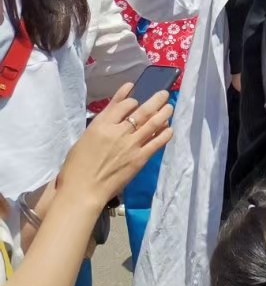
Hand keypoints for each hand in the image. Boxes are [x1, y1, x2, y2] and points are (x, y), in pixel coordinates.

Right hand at [56, 84, 173, 209]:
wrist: (82, 191)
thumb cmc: (76, 167)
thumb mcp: (85, 139)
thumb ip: (101, 124)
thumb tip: (113, 113)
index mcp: (101, 125)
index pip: (123, 105)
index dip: (132, 100)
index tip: (136, 100)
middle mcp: (119, 131)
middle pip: (142, 110)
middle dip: (156, 100)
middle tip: (164, 94)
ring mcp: (131, 144)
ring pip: (153, 123)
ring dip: (164, 113)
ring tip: (170, 107)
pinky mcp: (140, 158)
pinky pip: (157, 142)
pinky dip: (165, 134)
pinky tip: (169, 129)